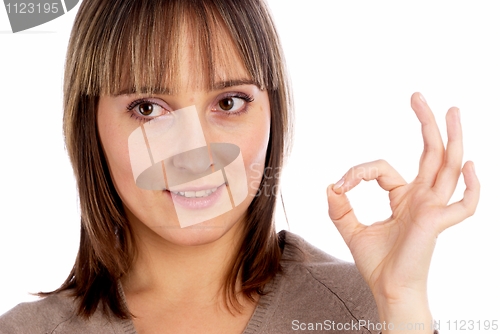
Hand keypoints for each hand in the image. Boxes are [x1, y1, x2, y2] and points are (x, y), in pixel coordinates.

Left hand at [326, 92, 479, 330]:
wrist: (386, 289)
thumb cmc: (376, 263)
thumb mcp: (350, 229)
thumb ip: (339, 207)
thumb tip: (330, 185)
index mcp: (404, 197)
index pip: (384, 169)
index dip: (358, 172)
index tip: (339, 185)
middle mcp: (422, 198)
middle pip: (430, 153)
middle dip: (425, 123)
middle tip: (418, 97)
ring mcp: (433, 208)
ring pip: (448, 166)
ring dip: (451, 138)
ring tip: (451, 109)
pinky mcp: (437, 223)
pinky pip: (464, 206)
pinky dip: (472, 188)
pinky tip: (470, 166)